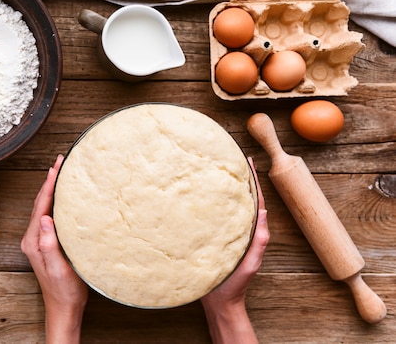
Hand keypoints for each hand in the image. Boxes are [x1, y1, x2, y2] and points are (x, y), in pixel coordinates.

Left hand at [21, 155, 87, 343]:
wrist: (64, 307)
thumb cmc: (65, 290)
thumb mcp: (59, 268)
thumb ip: (50, 244)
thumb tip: (45, 218)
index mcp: (33, 241)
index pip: (41, 206)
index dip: (49, 184)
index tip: (56, 166)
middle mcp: (32, 239)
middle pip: (39, 203)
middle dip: (49, 181)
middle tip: (60, 162)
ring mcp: (38, 241)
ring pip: (43, 208)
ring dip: (51, 189)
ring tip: (60, 173)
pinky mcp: (45, 243)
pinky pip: (48, 216)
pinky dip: (54, 202)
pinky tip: (62, 197)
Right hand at [200, 157, 269, 343]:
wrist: (218, 303)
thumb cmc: (236, 284)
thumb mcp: (251, 262)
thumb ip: (259, 240)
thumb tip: (264, 212)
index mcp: (250, 231)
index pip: (253, 200)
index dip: (252, 181)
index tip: (249, 162)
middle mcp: (237, 229)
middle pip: (239, 199)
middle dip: (237, 179)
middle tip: (230, 158)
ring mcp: (223, 234)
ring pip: (224, 207)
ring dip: (222, 189)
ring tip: (215, 170)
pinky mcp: (209, 239)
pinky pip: (210, 217)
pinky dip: (208, 204)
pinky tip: (198, 196)